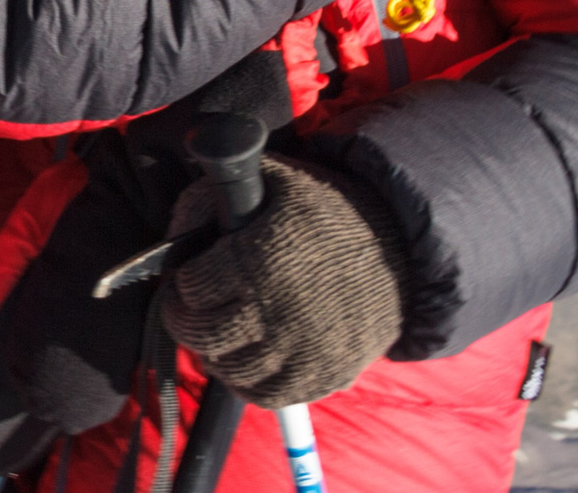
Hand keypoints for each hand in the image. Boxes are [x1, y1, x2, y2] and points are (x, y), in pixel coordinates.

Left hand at [158, 155, 408, 407]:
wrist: (402, 250)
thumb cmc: (330, 212)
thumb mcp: (275, 182)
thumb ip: (217, 194)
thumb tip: (175, 228)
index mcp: (258, 259)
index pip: (190, 287)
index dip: (181, 282)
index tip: (186, 280)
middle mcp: (275, 310)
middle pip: (200, 332)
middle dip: (184, 319)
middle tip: (188, 310)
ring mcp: (299, 349)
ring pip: (226, 367)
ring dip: (211, 352)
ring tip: (215, 334)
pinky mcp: (322, 376)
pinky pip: (264, 395)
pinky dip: (244, 383)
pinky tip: (242, 360)